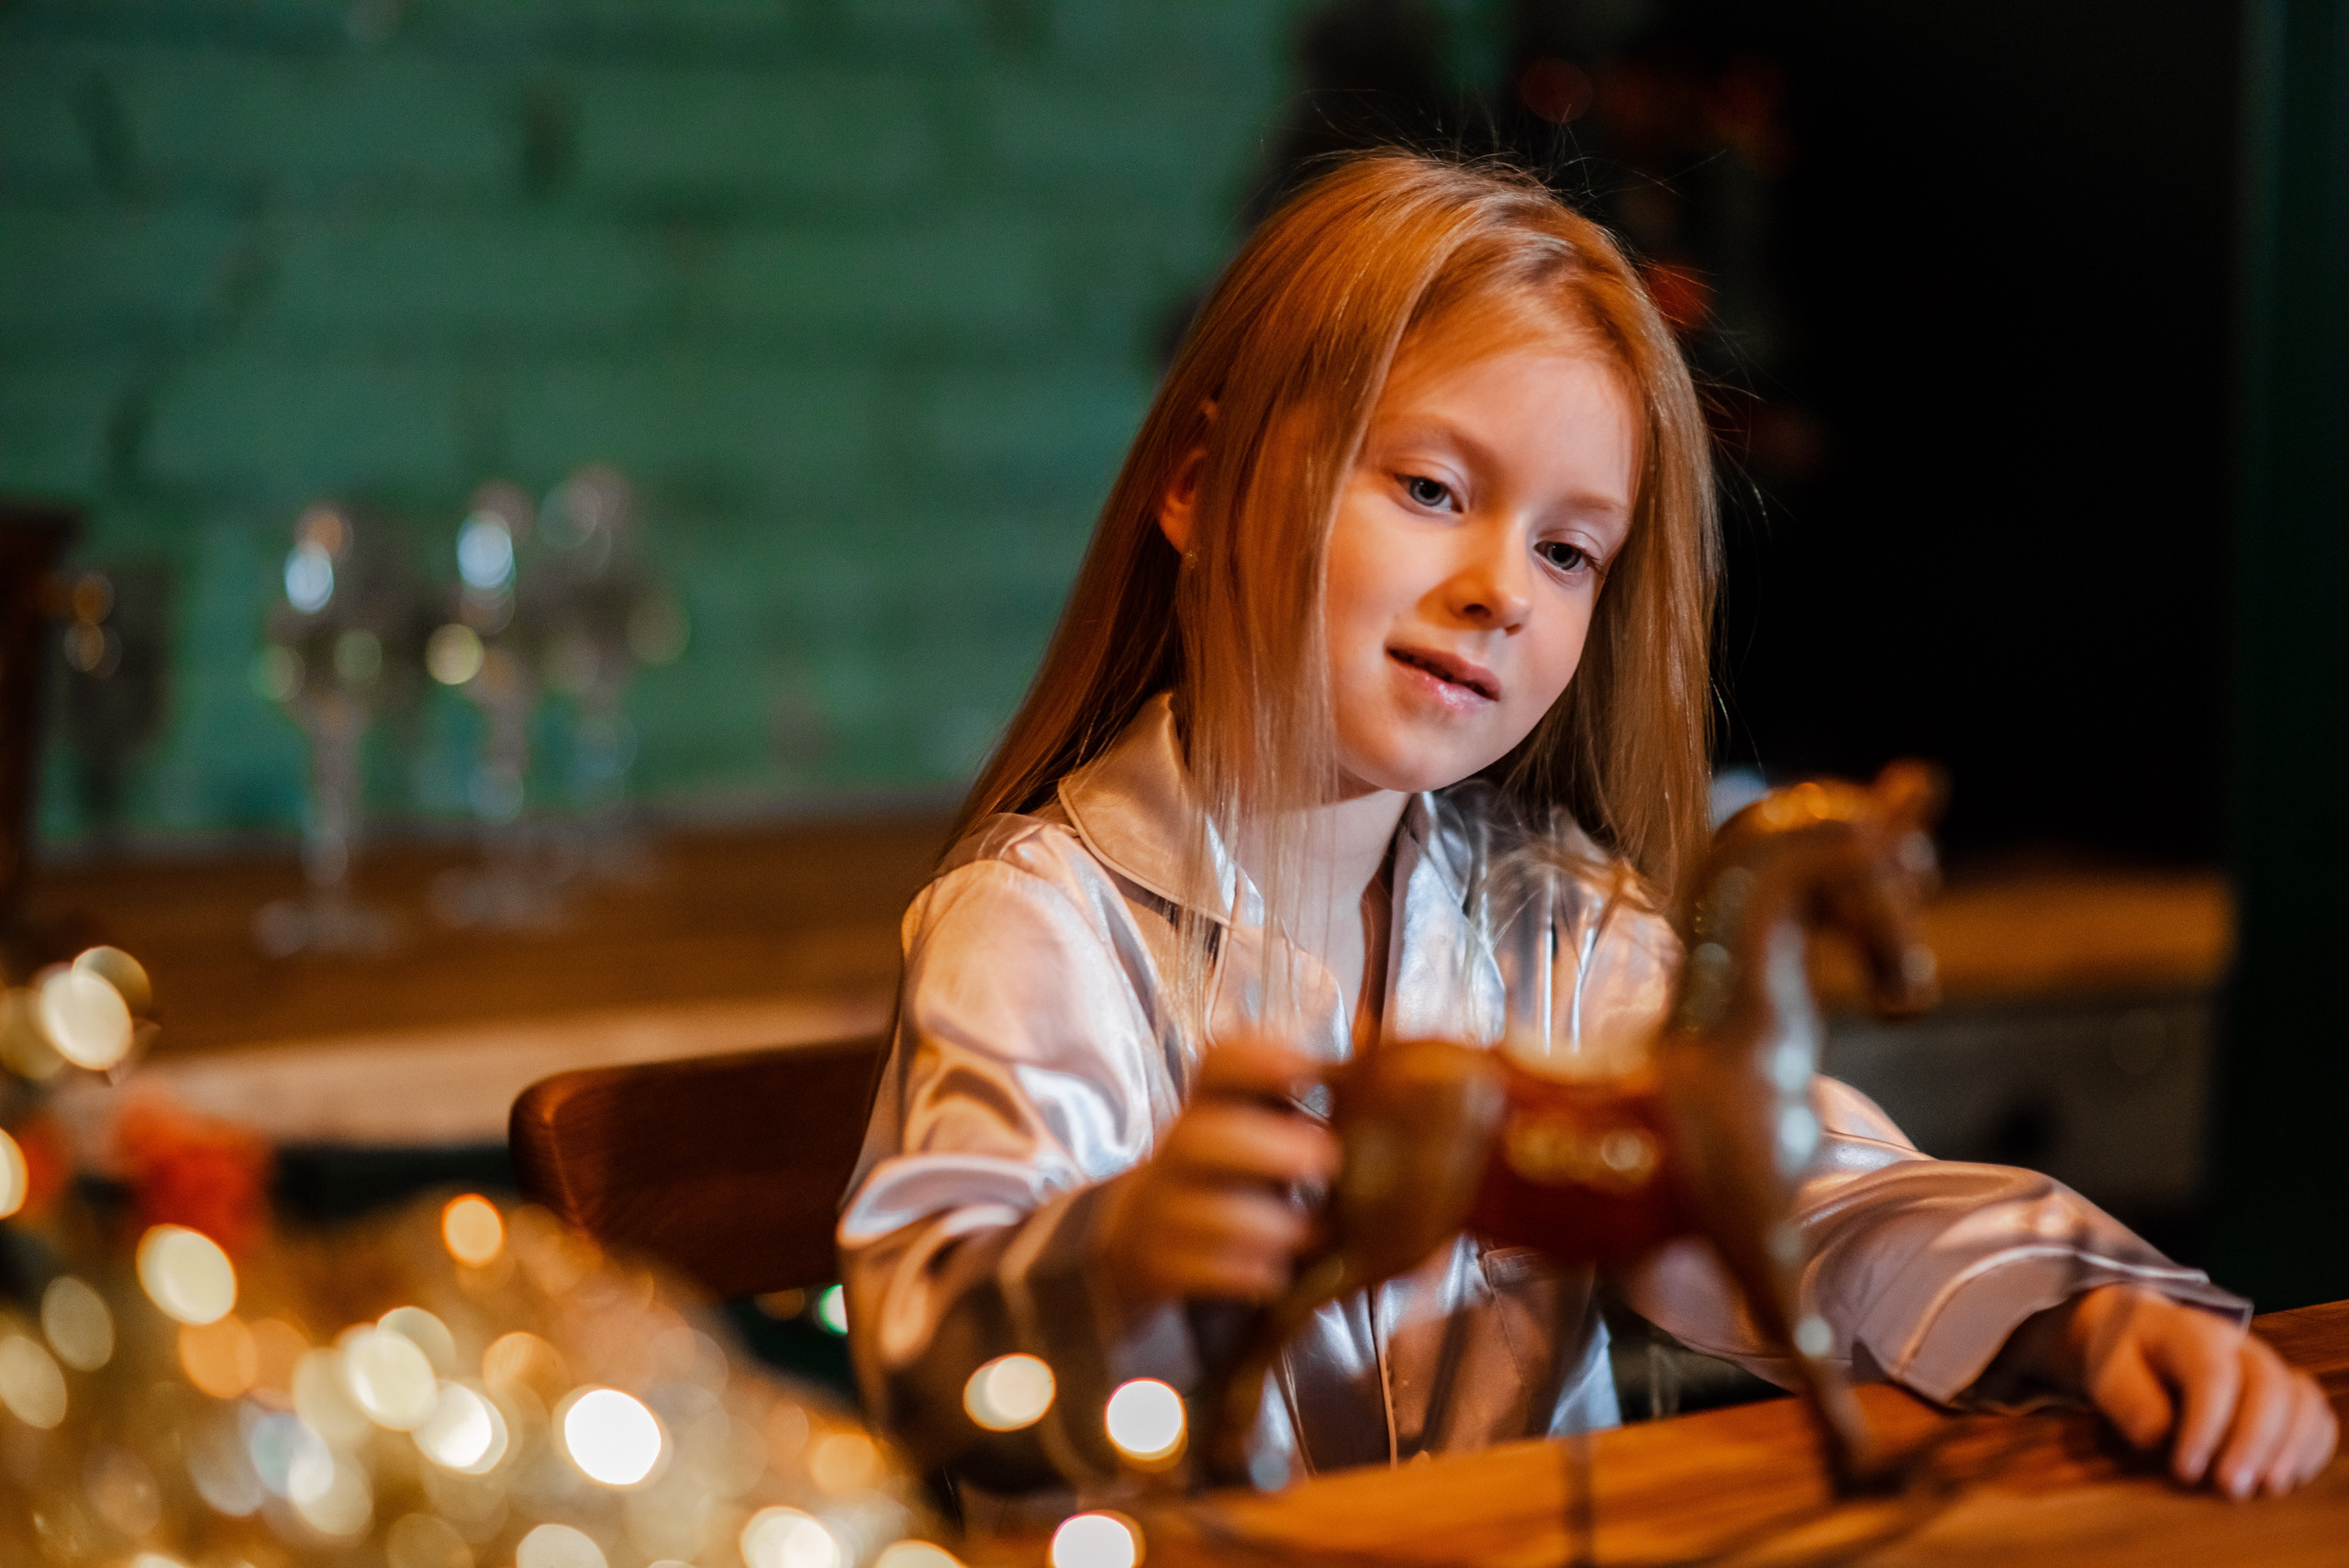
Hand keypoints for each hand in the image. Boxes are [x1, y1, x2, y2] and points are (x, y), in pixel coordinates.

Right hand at [1092, 1037, 1338, 1321]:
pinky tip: (1278, 1273)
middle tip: (1328, 1159)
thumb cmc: (1225, 1178)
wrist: (1140, 1236)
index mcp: (1209, 1108)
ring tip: (1313, 1232)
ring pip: (1200, 1210)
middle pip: (1197, 1137)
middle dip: (1265, 1148)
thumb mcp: (1254, 1134)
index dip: (1257, 1059)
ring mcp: (1162, 1209)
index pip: (1217, 1066)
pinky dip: (1243, 1272)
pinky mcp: (1158, 1264)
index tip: (1308, 1068)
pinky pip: (1194, 1270)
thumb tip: (1384, 1051)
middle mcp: (1178, 1152)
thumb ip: (1303, 1108)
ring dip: (1266, 1223)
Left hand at [2002, 1284, 2337, 1497]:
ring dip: (2291, 1449)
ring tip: (2266, 1489)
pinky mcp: (2285, 1389)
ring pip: (2301, 1400)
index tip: (2185, 1470)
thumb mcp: (2106, 1370)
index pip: (2212, 1375)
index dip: (2205, 1427)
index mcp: (2190, 1332)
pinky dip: (2312, 1446)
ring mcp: (2269, 1364)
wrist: (2140, 1332)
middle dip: (2253, 1443)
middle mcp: (2239, 1345)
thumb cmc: (2123, 1356)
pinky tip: (2288, 1477)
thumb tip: (2159, 1435)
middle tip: (2229, 1488)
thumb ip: (2127, 1399)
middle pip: (2268, 1387)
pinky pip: (2316, 1413)